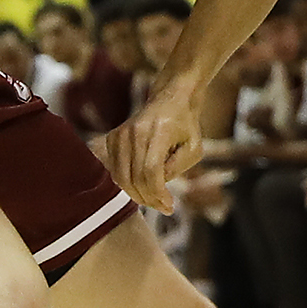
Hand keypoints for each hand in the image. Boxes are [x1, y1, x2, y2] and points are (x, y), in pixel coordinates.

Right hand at [99, 87, 204, 214]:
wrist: (170, 100)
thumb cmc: (186, 126)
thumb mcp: (193, 149)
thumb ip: (177, 167)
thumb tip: (159, 185)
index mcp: (158, 131)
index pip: (150, 171)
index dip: (158, 194)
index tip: (169, 206)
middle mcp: (134, 132)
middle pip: (135, 178)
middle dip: (149, 199)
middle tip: (163, 207)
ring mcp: (120, 134)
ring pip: (122, 177)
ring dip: (137, 195)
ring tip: (154, 200)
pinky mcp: (112, 138)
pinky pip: (115, 171)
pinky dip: (127, 184)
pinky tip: (143, 187)